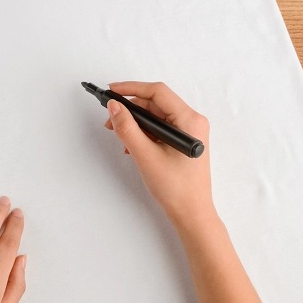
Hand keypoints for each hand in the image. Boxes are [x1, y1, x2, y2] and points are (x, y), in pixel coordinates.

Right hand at [104, 81, 215, 226]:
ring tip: (120, 138)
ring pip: (156, 116)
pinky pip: (160, 128)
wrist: (191, 214)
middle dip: (131, 110)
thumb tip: (114, 107)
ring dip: (136, 123)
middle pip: (155, 103)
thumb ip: (127, 128)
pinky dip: (143, 133)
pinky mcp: (183, 141)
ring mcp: (189, 131)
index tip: (111, 91)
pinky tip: (132, 146)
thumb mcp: (145, 156)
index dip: (132, 88)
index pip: (157, 92)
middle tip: (110, 120)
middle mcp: (192, 121)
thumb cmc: (176, 189)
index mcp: (190, 120)